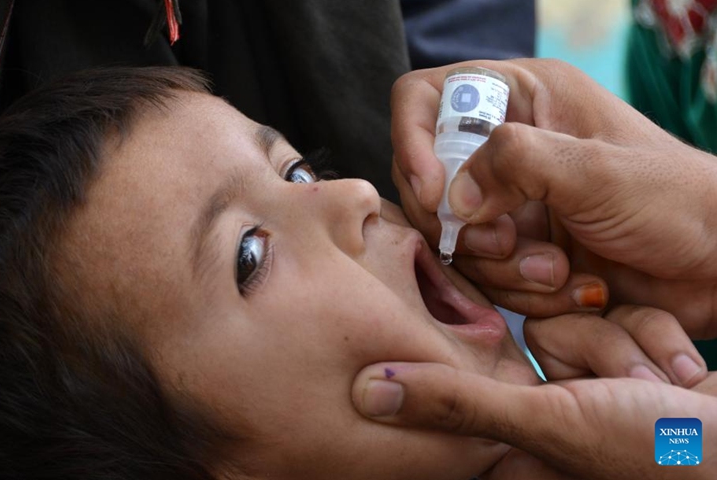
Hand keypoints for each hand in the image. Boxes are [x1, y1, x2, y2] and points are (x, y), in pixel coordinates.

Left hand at [352, 305, 711, 478]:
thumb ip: (459, 404)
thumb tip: (365, 391)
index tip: (557, 359)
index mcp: (515, 432)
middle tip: (636, 390)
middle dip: (602, 350)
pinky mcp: (625, 356)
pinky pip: (622, 314)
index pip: (478, 370)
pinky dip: (659, 340)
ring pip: (584, 314)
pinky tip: (684, 379)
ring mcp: (591, 382)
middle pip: (543, 329)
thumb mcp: (551, 424)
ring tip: (665, 389)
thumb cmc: (661, 455)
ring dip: (636, 345)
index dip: (506, 352)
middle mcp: (547, 406)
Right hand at [391, 58, 716, 334]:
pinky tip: (570, 287)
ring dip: (502, 266)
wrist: (715, 267)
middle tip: (508, 242)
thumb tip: (450, 200)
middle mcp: (505, 148)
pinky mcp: (516, 249)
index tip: (436, 194)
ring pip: (453, 238)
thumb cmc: (672, 201)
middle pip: (427, 182)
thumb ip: (514, 163)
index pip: (425, 101)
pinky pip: (482, 276)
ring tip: (560, 270)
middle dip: (465, 225)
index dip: (412, 142)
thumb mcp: (594, 168)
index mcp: (521, 98)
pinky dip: (518, 291)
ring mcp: (508, 201)